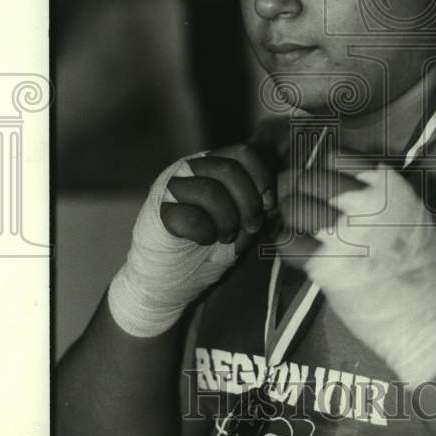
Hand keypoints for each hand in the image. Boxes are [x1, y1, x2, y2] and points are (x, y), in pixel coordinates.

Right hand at [108, 140, 275, 336]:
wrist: (168, 281)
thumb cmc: (205, 251)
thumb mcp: (239, 222)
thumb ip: (253, 203)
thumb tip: (276, 195)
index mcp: (210, 167)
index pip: (243, 153)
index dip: (262, 178)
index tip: (268, 206)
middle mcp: (189, 170)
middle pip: (230, 169)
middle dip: (249, 203)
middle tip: (249, 228)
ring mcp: (170, 188)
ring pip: (211, 190)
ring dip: (228, 220)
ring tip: (225, 236)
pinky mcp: (159, 212)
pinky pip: (192, 217)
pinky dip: (206, 233)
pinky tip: (203, 240)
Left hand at [278, 154, 435, 385]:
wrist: (430, 320)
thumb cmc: (425, 269)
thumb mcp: (412, 213)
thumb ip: (377, 192)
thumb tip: (336, 181)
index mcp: (388, 186)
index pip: (334, 157)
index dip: (320, 170)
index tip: (319, 184)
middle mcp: (364, 203)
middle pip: (307, 178)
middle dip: (295, 189)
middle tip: (295, 203)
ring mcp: (343, 234)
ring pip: (293, 207)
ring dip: (290, 218)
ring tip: (298, 229)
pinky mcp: (325, 265)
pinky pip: (287, 242)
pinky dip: (287, 245)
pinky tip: (299, 253)